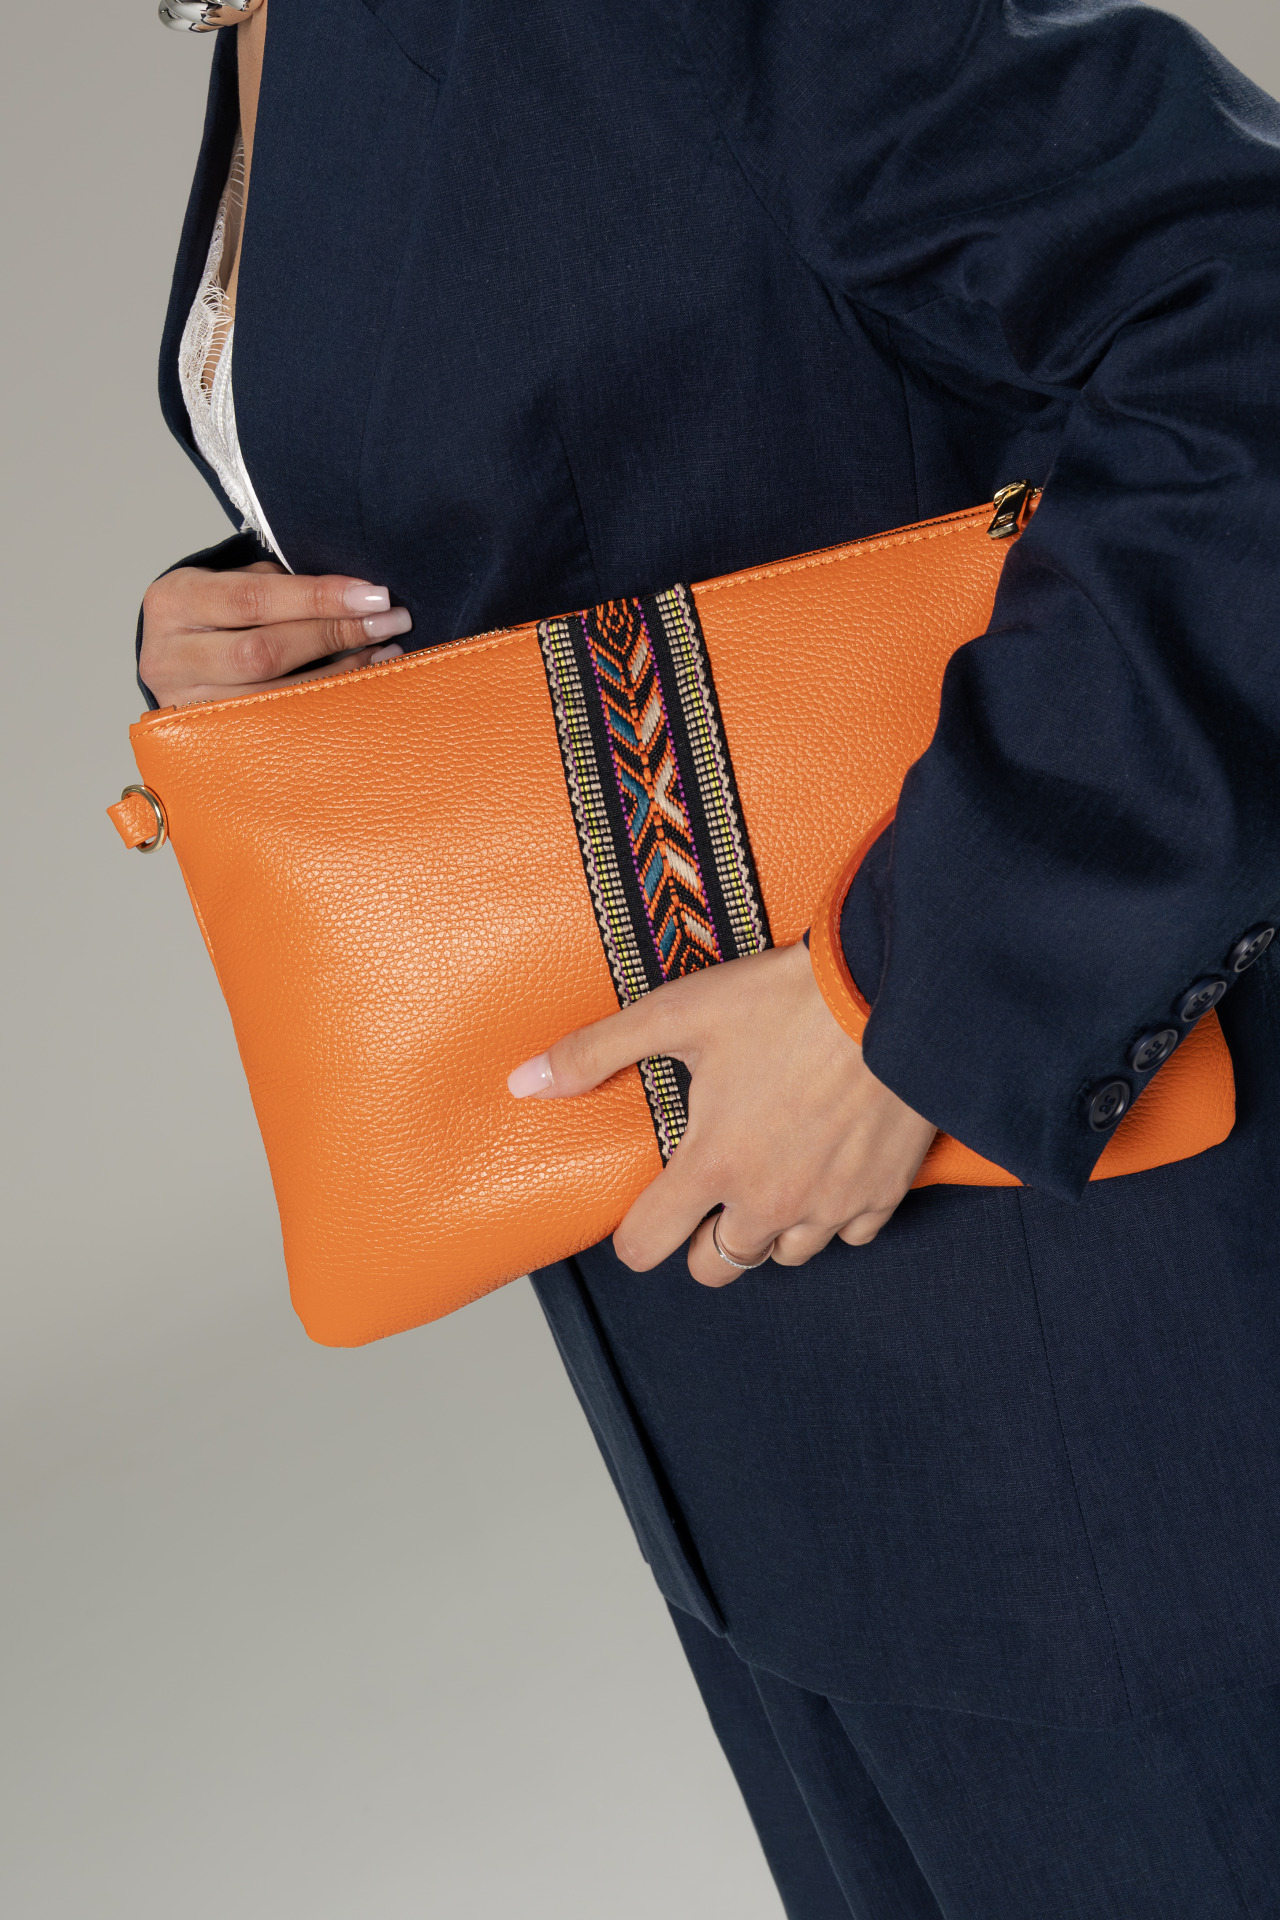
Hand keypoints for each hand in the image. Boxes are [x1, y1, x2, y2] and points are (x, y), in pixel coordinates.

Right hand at [138, 560, 412, 708]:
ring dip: (340, 674)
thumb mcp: (233, 582)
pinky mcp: (209, 741)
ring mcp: (187, 706)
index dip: (317, 598)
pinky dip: (326, 704)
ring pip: (274, 698)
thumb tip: (358, 597)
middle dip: (334, 635)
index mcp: (174, 602)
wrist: (174, 658)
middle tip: (390, 621)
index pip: (253, 599)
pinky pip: (279, 727)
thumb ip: (280, 586)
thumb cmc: (216, 612)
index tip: (372, 595)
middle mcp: (170, 657)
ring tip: (385, 652)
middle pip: (263, 653)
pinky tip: (361, 685)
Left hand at [508, 942, 936, 1284]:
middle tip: (707, 1194)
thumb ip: (595, 1051)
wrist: (895, 995)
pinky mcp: (882, 1194)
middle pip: (714, 1270)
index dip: (634, 1235)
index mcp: (712, 1166)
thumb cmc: (785, 1002)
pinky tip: (825, 1168)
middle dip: (700, 1242)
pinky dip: (833, 1214)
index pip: (647, 1248)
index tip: (644, 1209)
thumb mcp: (678, 1013)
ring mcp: (829, 1204)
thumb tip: (524, 1082)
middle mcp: (768, 1201)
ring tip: (766, 1175)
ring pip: (783, 1256)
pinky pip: (849, 1236)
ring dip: (767, 1229)